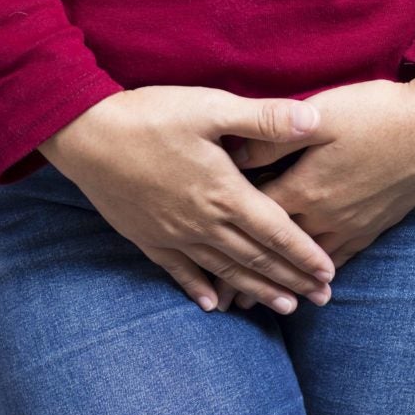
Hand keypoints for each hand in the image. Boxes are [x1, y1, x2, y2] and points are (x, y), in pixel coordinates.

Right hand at [37, 85, 334, 314]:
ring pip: (225, 271)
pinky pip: (179, 271)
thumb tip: (314, 120)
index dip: (305, 253)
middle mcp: (204, 222)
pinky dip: (198, 288)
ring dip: (257, 290)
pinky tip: (211, 304)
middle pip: (257, 258)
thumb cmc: (151, 116)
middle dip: (292, 280)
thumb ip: (264, 118)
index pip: (277, 231)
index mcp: (225, 192)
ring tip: (285, 307)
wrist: (85, 134)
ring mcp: (174, 234)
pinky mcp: (148, 237)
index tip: (329, 272)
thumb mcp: (211, 107)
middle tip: (321, 299)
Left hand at [215, 68, 414, 310]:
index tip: (207, 261)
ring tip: (261, 303)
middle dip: (249, 276)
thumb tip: (234, 154)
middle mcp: (324, 215)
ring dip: (282, 285)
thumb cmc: (374, 114)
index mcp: (304, 187)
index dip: (230, 241)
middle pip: (277, 252)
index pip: (256, 220)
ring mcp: (351, 225)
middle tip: (225, 303)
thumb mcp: (320, 116)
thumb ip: (273, 137)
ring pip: (308, 264)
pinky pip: (341, 259)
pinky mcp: (373, 226)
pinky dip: (321, 276)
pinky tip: (315, 285)